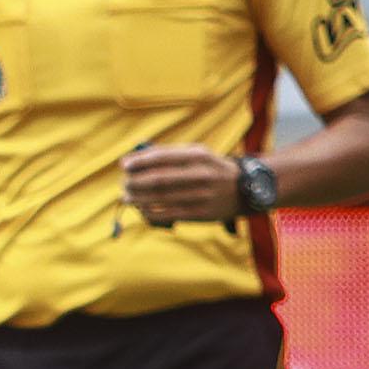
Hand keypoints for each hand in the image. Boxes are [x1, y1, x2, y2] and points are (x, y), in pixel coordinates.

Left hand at [123, 144, 244, 224]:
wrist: (245, 189)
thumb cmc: (211, 169)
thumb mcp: (197, 154)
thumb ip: (168, 154)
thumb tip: (134, 160)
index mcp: (199, 156)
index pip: (162, 157)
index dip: (139, 162)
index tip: (123, 165)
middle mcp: (201, 174)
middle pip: (158, 179)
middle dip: (135, 182)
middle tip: (124, 184)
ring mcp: (202, 195)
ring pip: (161, 198)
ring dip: (138, 198)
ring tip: (127, 197)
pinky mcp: (201, 213)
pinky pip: (168, 214)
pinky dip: (150, 211)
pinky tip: (141, 209)